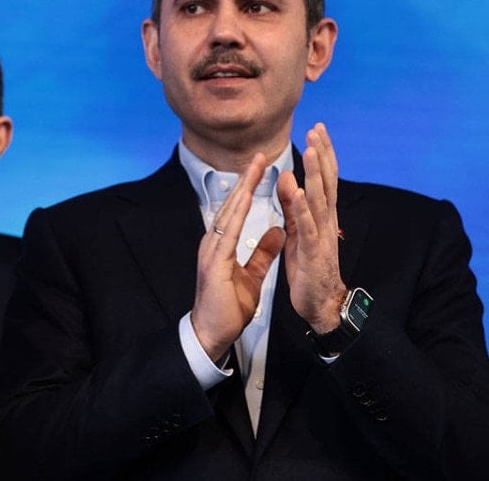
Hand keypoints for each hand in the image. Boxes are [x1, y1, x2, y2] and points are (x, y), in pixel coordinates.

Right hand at [191, 153, 284, 361]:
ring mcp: (211, 252)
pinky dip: (237, 214)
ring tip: (255, 168)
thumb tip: (278, 230)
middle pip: (231, 205)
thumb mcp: (252, 275)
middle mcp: (213, 243)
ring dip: (242, 189)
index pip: (237, 210)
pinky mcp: (213, 264)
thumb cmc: (228, 307)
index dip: (250, 188)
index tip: (263, 168)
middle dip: (246, 180)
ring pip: (228, 213)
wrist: (212, 333)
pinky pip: (227, 234)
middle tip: (260, 155)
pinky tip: (247, 198)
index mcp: (222, 245)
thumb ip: (263, 252)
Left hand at [277, 122, 346, 332]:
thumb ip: (292, 205)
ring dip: (316, 175)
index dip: (322, 154)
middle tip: (317, 129)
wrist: (320, 303)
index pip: (324, 179)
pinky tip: (299, 192)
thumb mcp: (299, 230)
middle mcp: (326, 222)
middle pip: (327, 183)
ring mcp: (322, 236)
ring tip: (312, 151)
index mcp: (321, 216)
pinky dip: (303, 209)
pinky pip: (308, 228)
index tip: (317, 128)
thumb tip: (285, 177)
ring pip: (320, 200)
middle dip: (323, 155)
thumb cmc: (309, 267)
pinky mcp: (314, 253)